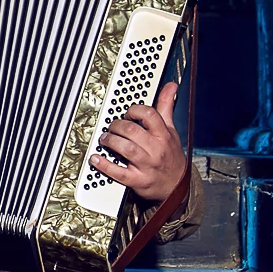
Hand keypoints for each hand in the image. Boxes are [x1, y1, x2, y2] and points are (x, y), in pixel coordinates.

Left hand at [91, 81, 186, 203]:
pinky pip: (118, 172)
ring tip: (104, 139)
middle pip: (132, 131)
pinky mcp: (138, 180)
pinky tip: (95, 158)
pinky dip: (104, 165)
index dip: (134, 110)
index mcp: (163, 135)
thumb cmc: (171, 155)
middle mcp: (156, 149)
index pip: (149, 115)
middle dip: (117, 126)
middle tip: (111, 127)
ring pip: (126, 149)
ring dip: (110, 141)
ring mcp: (147, 166)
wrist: (177, 185)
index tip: (128, 113)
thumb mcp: (171, 130)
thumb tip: (170, 86)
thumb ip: (166, 107)